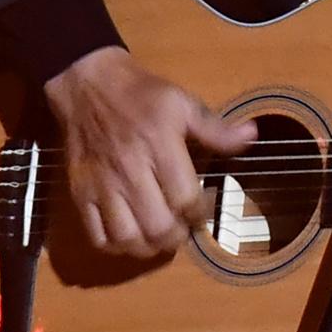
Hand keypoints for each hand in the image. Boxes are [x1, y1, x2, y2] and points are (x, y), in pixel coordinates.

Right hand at [44, 45, 256, 258]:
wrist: (88, 85)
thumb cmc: (140, 95)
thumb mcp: (182, 102)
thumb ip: (215, 128)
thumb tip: (251, 136)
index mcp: (160, 146)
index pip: (186, 199)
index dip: (200, 214)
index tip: (202, 211)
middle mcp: (130, 171)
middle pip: (158, 227)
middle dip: (178, 237)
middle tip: (182, 230)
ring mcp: (102, 186)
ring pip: (127, 238)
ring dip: (149, 247)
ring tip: (158, 236)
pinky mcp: (80, 193)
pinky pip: (97, 236)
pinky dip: (116, 246)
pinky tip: (129, 236)